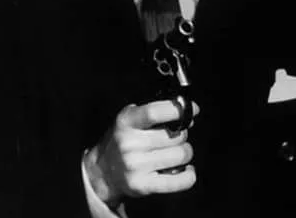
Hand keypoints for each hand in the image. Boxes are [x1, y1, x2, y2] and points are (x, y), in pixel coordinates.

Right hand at [83, 100, 197, 207]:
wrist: (103, 171)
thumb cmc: (123, 140)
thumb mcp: (129, 119)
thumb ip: (152, 112)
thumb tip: (187, 114)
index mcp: (126, 122)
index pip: (154, 113)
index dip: (177, 110)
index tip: (192, 109)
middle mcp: (129, 143)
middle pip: (174, 137)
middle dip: (182, 135)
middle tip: (177, 137)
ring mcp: (136, 166)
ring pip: (180, 156)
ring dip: (185, 153)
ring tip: (177, 153)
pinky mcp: (143, 186)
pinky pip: (179, 181)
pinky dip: (189, 175)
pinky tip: (186, 170)